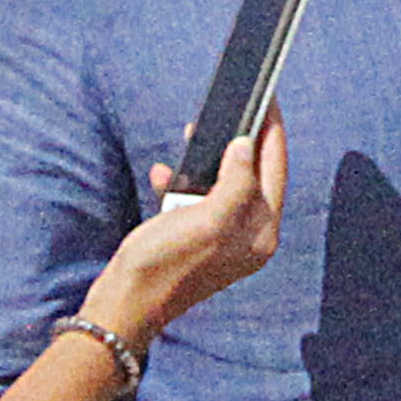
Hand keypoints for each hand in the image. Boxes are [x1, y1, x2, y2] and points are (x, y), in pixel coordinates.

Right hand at [100, 114, 285, 335]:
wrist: (124, 302)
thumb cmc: (164, 263)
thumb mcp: (207, 219)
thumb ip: (236, 182)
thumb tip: (246, 147)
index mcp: (261, 234)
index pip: (275, 171)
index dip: (272, 132)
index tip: (267, 98)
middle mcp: (248, 238)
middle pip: (254, 175)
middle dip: (241, 141)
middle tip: (232, 107)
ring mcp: (222, 239)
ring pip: (224, 184)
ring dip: (209, 159)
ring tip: (195, 134)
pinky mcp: (196, 239)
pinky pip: (197, 200)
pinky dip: (183, 183)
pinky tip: (164, 174)